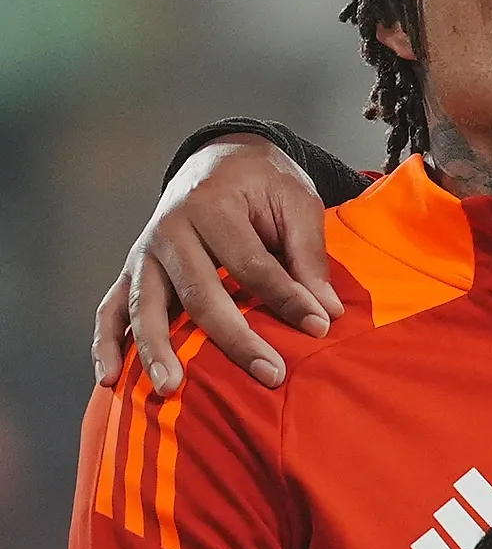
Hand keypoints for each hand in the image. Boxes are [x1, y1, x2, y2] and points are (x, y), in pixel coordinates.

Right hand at [93, 139, 341, 394]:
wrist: (218, 159)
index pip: (251, 264)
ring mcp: (144, 253)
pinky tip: (111, 377)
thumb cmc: (263, 184)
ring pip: (146, 306)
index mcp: (211, 206)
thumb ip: (309, 255)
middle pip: (200, 293)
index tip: (320, 327)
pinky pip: (111, 308)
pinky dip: (107, 342)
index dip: (287, 298)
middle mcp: (169, 230)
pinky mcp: (133, 271)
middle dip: (236, 339)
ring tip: (171, 388)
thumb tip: (327, 311)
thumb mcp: (296, 202)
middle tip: (271, 375)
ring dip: (156, 349)